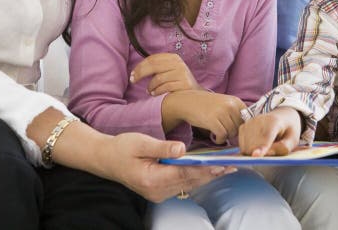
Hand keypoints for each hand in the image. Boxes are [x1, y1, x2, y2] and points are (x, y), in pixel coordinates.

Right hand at [100, 132, 234, 201]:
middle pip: (190, 181)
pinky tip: (208, 170)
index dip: (205, 169)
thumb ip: (162, 147)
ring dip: (207, 176)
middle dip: (212, 173)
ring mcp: (158, 194)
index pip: (184, 174)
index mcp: (152, 178)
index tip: (222, 164)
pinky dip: (196, 177)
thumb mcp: (140, 142)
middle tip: (232, 165)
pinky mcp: (159, 192)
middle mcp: (156, 191)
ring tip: (226, 167)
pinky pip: (182, 185)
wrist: (105, 160)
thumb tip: (182, 149)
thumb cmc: (122, 148)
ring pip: (188, 185)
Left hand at [130, 53, 201, 94]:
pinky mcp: (184, 84)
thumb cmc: (178, 83)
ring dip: (150, 86)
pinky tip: (154, 94)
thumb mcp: (170, 71)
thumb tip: (137, 70)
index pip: (152, 59)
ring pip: (158, 78)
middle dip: (140, 73)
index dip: (140, 66)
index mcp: (173, 57)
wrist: (196, 95)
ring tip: (148, 91)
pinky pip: (165, 87)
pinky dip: (157, 91)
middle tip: (132, 81)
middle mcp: (178, 63)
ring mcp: (182, 73)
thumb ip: (158, 67)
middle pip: (154, 66)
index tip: (132, 74)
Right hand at [162, 90, 244, 143]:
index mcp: (236, 101)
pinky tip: (213, 136)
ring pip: (232, 133)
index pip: (248, 119)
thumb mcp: (224, 103)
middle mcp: (231, 105)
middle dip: (232, 132)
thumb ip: (235, 112)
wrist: (187, 101)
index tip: (233, 129)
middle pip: (240, 128)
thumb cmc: (206, 105)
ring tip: (217, 132)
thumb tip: (247, 129)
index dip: (241, 127)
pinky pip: (222, 136)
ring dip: (225, 136)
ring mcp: (222, 113)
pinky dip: (219, 139)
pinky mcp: (213, 121)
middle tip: (223, 130)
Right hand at [239, 107, 301, 156]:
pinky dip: (249, 150)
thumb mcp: (293, 139)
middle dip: (260, 154)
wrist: (281, 116)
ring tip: (266, 145)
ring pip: (246, 147)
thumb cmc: (288, 130)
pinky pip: (242, 146)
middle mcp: (258, 120)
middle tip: (272, 151)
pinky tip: (258, 145)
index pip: (266, 136)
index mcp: (274, 121)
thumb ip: (284, 147)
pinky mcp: (242, 128)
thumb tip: (267, 154)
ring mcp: (248, 123)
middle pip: (254, 145)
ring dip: (254, 153)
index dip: (261, 148)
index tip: (255, 156)